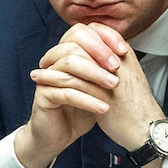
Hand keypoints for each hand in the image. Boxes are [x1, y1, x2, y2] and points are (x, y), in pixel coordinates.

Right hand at [17, 23, 127, 167]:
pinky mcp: (43, 96)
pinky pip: (65, 92)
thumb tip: (125, 49)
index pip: (82, 31)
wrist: (61, 135)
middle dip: (99, 55)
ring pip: (69, 66)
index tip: (123, 51)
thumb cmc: (80, 110)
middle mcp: (54, 62)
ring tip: (114, 87)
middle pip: (74, 45)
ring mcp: (46, 77)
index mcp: (66, 54)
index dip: (103, 38)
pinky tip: (103, 108)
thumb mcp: (98, 87)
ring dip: (95, 76)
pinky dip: (87, 99)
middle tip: (117, 69)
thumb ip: (105, 68)